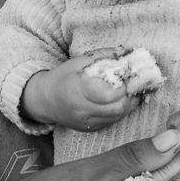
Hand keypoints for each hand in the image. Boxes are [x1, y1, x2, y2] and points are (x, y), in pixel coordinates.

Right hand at [22, 48, 140, 130]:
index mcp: (78, 91)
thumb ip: (102, 55)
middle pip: (118, 107)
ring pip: (118, 116)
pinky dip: (121, 109)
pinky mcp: (92, 129)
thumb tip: (124, 51)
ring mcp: (88, 122)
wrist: (46, 100)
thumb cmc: (62, 77)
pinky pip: (113, 121)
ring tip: (129, 89)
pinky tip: (120, 99)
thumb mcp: (79, 61)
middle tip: (133, 82)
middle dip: (131, 94)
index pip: (111, 92)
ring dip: (129, 102)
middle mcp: (83, 111)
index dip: (124, 83)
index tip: (129, 72)